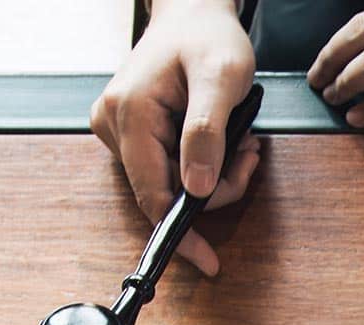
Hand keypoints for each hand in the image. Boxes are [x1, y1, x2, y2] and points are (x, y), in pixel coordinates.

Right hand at [89, 0, 262, 275]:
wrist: (193, 14)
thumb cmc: (207, 37)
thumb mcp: (220, 79)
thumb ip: (207, 134)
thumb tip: (196, 189)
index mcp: (130, 113)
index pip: (153, 194)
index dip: (183, 232)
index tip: (208, 261)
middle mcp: (114, 124)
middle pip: (166, 192)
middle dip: (215, 188)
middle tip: (248, 158)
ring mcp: (119, 129)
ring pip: (171, 183)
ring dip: (213, 175)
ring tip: (240, 142)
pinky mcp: (132, 133)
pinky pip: (169, 168)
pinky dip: (202, 165)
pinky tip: (222, 142)